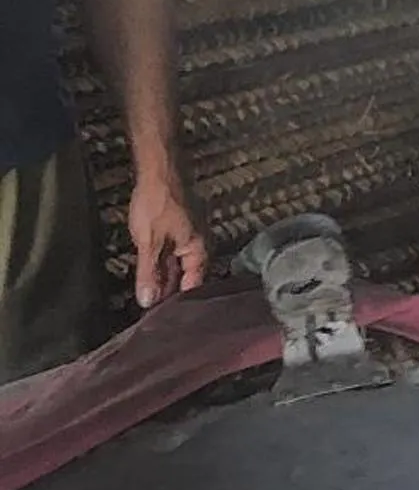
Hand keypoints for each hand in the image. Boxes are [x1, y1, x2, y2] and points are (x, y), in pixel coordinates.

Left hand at [127, 170, 207, 308]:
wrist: (160, 170)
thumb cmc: (158, 204)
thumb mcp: (149, 243)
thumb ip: (149, 274)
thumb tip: (147, 302)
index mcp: (199, 252)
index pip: (192, 287)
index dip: (176, 303)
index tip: (159, 319)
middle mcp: (200, 246)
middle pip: (186, 277)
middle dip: (169, 292)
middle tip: (149, 310)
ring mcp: (191, 236)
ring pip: (178, 265)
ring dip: (164, 278)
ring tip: (147, 294)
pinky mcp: (180, 229)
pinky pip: (173, 254)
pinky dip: (162, 264)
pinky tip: (150, 270)